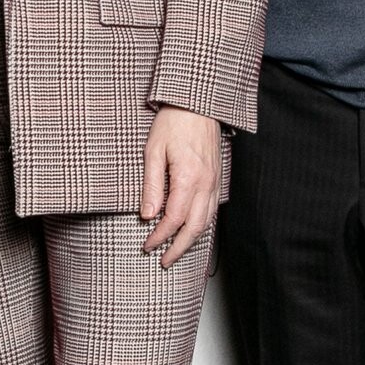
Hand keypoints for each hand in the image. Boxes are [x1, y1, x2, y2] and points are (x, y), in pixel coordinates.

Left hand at [138, 107, 223, 268]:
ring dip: (192, 240)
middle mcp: (206, 183)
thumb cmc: (173, 122)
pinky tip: (192, 230)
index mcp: (188, 177)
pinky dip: (202, 225)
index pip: (173, 219)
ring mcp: (215, 182)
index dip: (159, 236)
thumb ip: (152, 186)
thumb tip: (147, 215)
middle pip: (194, 227)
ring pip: (207, 221)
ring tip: (176, 251)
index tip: (147, 246)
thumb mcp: (153, 151)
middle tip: (164, 261)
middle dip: (178, 248)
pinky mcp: (218, 178)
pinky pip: (213, 209)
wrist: (198, 103)